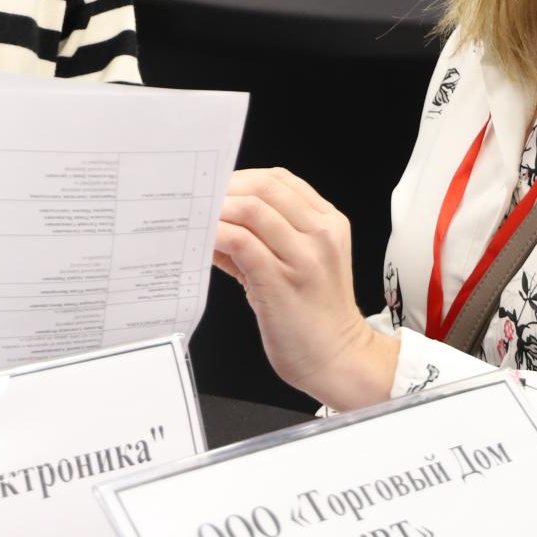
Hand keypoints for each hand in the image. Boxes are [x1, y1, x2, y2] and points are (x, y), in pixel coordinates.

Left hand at [213, 168, 396, 410]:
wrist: (337, 358)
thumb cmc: (316, 314)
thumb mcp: (304, 263)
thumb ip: (268, 236)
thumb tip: (218, 221)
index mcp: (330, 224)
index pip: (281, 180)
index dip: (243, 178)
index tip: (220, 188)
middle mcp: (321, 235)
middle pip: (264, 187)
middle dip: (227, 189)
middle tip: (203, 202)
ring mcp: (303, 258)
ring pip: (251, 209)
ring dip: (217, 210)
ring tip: (199, 220)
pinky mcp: (280, 281)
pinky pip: (241, 242)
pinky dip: (216, 235)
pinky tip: (204, 241)